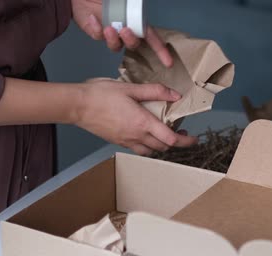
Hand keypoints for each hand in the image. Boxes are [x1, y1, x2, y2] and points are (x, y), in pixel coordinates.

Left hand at [71, 0, 172, 66]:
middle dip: (131, 40)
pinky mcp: (98, 34)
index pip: (152, 38)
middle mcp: (126, 29)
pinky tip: (93, 20)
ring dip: (113, 39)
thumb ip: (133, 4)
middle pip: (134, 44)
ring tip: (108, 28)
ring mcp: (113, 34)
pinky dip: (96, 29)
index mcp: (136, 20)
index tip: (168, 63)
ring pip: (116, 46)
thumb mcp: (124, 1)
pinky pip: (98, 37)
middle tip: (125, 30)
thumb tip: (141, 2)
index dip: (161, 51)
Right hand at [76, 79, 196, 154]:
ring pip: (150, 152)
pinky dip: (147, 146)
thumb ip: (155, 91)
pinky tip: (145, 134)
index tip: (194, 138)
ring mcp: (126, 141)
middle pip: (163, 148)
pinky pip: (137, 149)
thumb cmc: (101, 94)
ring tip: (165, 135)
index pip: (171, 139)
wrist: (77, 106)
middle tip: (181, 132)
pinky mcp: (117, 142)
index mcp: (142, 123)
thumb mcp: (131, 88)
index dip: (186, 141)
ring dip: (161, 146)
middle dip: (176, 143)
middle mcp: (136, 136)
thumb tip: (174, 94)